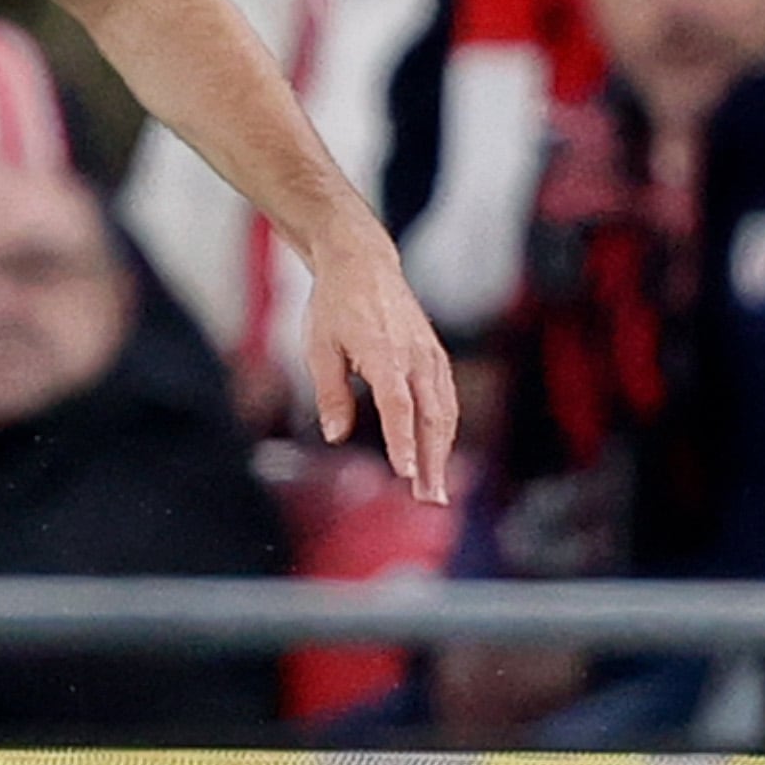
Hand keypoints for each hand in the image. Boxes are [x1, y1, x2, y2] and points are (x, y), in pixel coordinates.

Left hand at [298, 225, 456, 504]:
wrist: (363, 264)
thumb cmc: (335, 306)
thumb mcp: (319, 347)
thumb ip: (330, 393)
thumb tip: (335, 435)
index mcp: (385, 353)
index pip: (398, 406)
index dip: (403, 442)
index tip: (406, 474)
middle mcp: (416, 356)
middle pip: (431, 417)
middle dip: (432, 462)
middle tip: (429, 500)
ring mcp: (431, 356)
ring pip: (445, 412)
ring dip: (442, 453)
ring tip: (434, 490)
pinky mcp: (436, 356)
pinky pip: (446, 399)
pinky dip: (445, 430)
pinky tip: (437, 455)